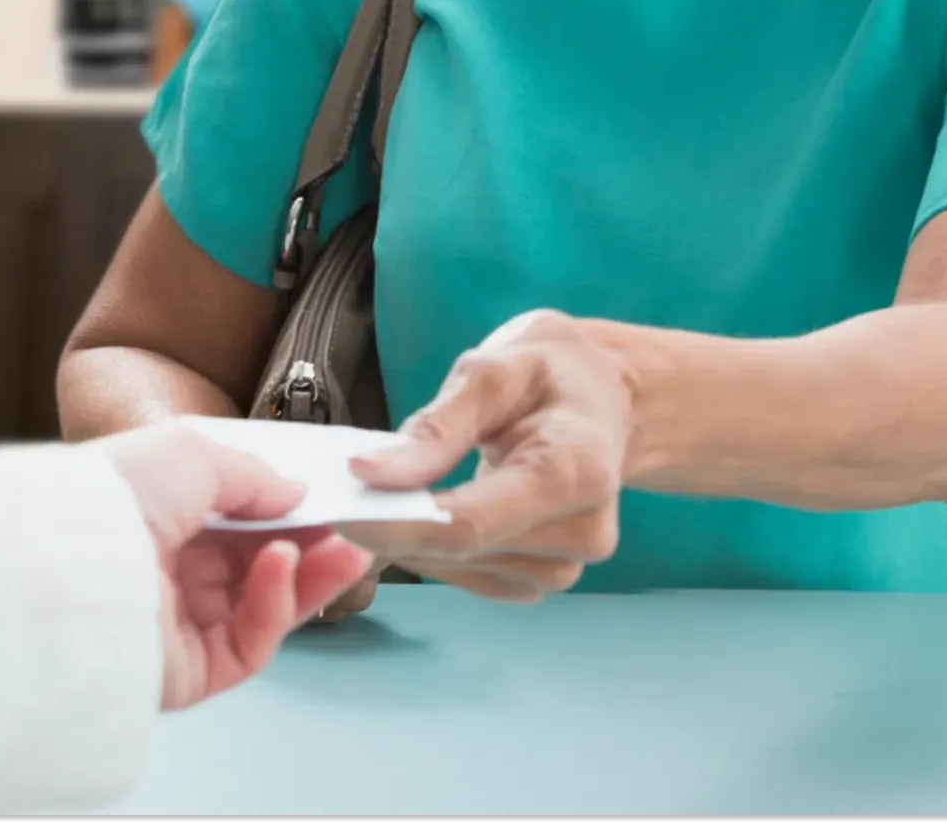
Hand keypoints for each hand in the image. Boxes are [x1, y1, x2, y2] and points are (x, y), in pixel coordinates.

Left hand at [98, 424, 374, 709]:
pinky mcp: (188, 674)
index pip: (233, 523)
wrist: (65, 564)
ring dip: (308, 575)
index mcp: (156, 522)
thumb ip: (252, 475)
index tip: (330, 498)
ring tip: (347, 548)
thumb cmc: (118, 493)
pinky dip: (274, 604)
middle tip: (356, 526)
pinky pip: (249, 643)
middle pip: (255, 567)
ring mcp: (177, 627)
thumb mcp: (190, 452)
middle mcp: (166, 576)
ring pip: (263, 607)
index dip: (284, 511)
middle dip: (310, 546)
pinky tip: (283, 565)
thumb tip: (296, 494)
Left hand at [344, 310, 629, 600]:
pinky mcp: (547, 575)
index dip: (397, 526)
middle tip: (346, 493)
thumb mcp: (493, 370)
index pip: (470, 524)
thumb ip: (436, 427)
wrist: (606, 396)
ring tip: (391, 493)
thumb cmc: (550, 371)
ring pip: (462, 569)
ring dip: (415, 539)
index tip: (339, 511)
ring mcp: (570, 561)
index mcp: (577, 469)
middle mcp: (583, 530)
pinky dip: (439, 550)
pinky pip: (474, 576)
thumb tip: (368, 472)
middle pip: (463, 551)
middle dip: (396, 527)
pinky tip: (429, 512)